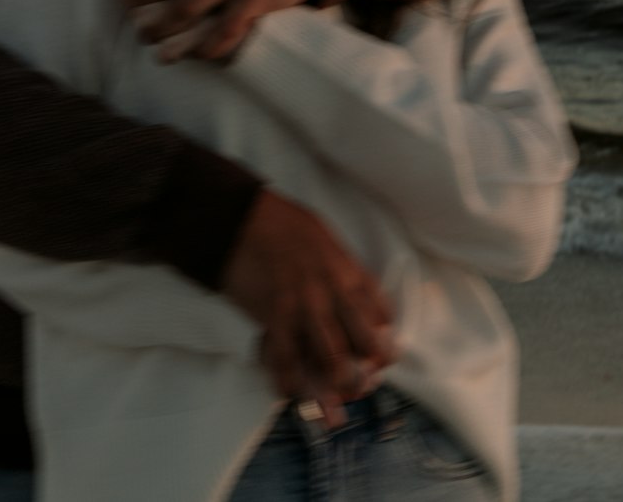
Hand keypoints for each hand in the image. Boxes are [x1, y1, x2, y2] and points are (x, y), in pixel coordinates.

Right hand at [222, 189, 394, 420]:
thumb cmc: (281, 221)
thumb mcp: (324, 239)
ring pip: (332, 359)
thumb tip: (350, 298)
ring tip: (333, 406)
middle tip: (359, 387)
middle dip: (366, 372)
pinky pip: (288, 360)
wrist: (239, 216)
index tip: (379, 360)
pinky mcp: (274, 315)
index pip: (380, 314)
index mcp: (348, 269)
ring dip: (334, 388)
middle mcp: (334, 290)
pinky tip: (289, 393)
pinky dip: (290, 383)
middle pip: (365, 343)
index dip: (384, 343)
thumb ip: (340, 270)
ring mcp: (305, 304)